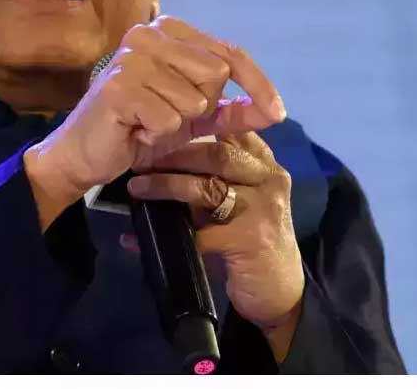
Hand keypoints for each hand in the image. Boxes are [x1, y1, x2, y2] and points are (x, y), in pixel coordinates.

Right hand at [23, 15, 286, 225]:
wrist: (87, 154)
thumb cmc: (141, 128)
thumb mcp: (196, 118)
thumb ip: (235, 110)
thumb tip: (278, 111)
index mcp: (169, 31)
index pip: (230, 52)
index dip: (258, 83)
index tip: (278, 112)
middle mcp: (149, 33)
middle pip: (216, 74)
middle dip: (200, 107)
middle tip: (166, 114)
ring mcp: (131, 57)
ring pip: (193, 100)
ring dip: (176, 124)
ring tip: (147, 123)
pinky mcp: (118, 86)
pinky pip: (169, 119)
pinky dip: (157, 134)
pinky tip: (135, 130)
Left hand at [127, 131, 304, 360]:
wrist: (279, 292)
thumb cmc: (253, 239)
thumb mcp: (241, 199)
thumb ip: (215, 175)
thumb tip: (161, 159)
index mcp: (266, 165)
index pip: (234, 131)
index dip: (198, 124)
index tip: (162, 127)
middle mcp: (269, 180)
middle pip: (217, 154)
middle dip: (174, 155)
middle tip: (140, 158)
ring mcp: (262, 209)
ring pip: (208, 188)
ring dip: (167, 185)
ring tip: (137, 188)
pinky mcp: (250, 240)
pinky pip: (199, 234)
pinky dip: (167, 234)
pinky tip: (138, 238)